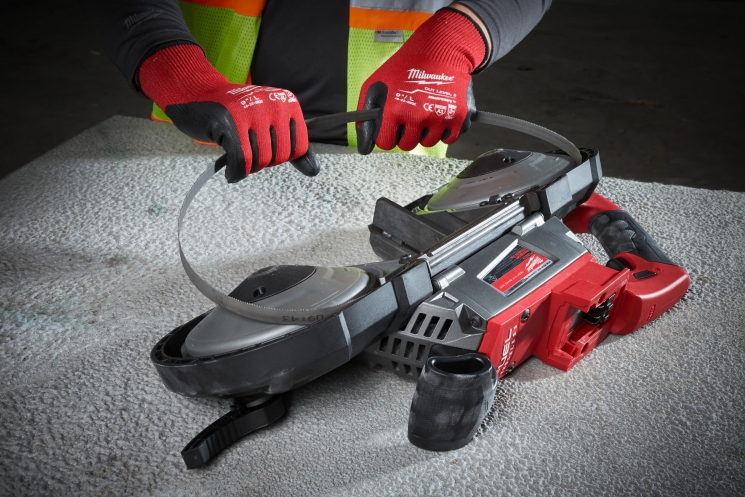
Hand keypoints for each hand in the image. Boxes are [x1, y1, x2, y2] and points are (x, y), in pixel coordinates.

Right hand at [139, 44, 317, 181]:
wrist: (198, 93)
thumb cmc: (237, 113)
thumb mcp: (270, 124)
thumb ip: (294, 148)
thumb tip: (314, 170)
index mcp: (287, 102)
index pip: (298, 148)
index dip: (281, 157)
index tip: (265, 147)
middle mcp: (272, 104)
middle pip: (279, 156)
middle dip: (263, 162)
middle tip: (248, 151)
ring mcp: (250, 112)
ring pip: (260, 160)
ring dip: (248, 167)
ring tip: (237, 153)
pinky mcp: (228, 123)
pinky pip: (242, 161)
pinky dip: (236, 173)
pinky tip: (231, 172)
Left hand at [356, 8, 486, 153]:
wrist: (439, 50)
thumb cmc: (405, 67)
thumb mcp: (376, 84)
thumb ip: (366, 115)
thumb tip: (364, 147)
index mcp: (394, 111)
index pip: (386, 143)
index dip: (387, 134)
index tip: (392, 125)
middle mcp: (416, 117)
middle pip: (407, 145)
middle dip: (406, 133)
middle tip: (410, 114)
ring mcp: (438, 118)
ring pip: (427, 143)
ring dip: (424, 132)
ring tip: (425, 111)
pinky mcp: (457, 117)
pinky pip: (447, 138)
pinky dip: (443, 130)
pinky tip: (439, 114)